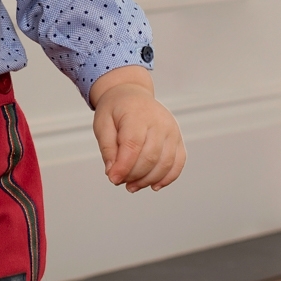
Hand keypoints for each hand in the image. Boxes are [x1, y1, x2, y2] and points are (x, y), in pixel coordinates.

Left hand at [89, 68, 184, 192]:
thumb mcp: (102, 123)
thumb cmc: (115, 109)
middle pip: (150, 157)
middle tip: (118, 181)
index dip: (123, 166)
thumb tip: (113, 173)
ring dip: (148, 180)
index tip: (113, 179)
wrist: (131, 94)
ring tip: (132, 186)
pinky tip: (153, 186)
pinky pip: (178, 162)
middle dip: (133, 175)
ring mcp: (172, 130)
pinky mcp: (178, 139)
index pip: (133, 145)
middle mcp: (159, 122)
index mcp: (137, 114)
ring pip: (165, 163)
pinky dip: (167, 178)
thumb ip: (107, 148)